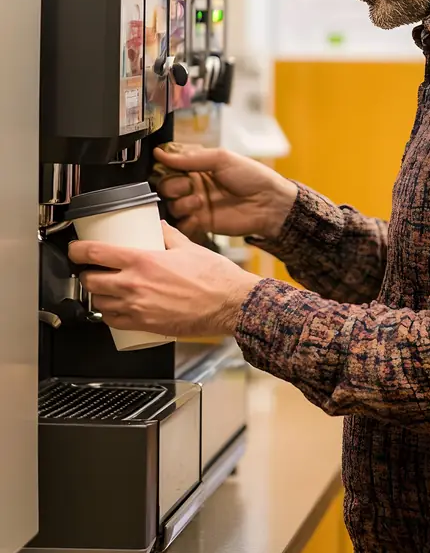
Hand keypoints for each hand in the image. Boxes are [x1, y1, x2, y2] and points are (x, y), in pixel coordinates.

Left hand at [69, 224, 259, 338]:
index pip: (95, 253)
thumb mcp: (188, 247)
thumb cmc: (214, 278)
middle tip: (90, 268)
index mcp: (143, 261)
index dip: (77, 250)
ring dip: (95, 295)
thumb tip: (157, 227)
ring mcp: (138, 307)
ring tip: (102, 288)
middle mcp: (135, 285)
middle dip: (85, 273)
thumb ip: (168, 235)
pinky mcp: (145, 325)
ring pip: (99, 303)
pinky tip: (113, 308)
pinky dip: (108, 314)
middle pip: (91, 280)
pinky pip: (113, 322)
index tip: (75, 249)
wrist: (230, 305)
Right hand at [154, 143, 297, 241]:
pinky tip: (198, 218)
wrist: (270, 203)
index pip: (170, 167)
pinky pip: (183, 225)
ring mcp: (198, 205)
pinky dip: (186, 222)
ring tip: (200, 202)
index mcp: (198, 167)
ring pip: (172, 206)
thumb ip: (190, 157)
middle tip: (189, 186)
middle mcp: (195, 185)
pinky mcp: (203, 223)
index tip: (172, 169)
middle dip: (173, 187)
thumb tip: (160, 152)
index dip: (167, 169)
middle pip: (166, 187)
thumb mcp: (221, 158)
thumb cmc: (252, 177)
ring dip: (182, 204)